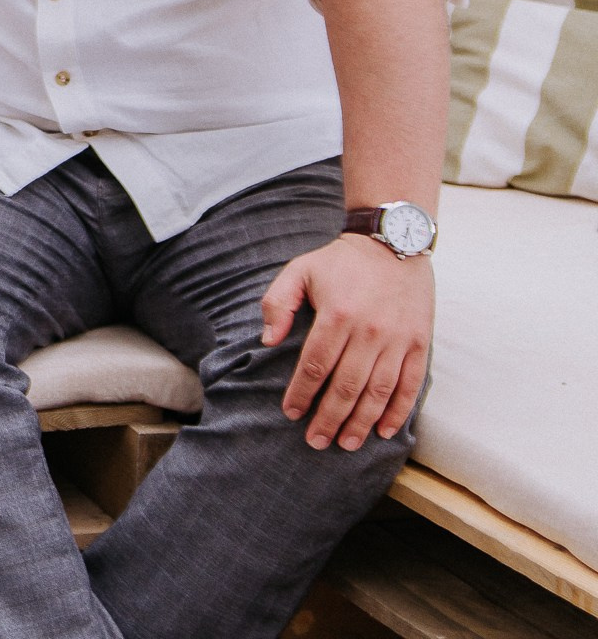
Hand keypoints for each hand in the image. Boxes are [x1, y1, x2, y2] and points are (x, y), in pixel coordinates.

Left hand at [261, 232, 434, 450]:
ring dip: (361, 423)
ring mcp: (397, 340)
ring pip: (378, 392)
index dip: (302, 394)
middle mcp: (369, 332)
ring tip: (345, 444)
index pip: (315, 366)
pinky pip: (410, 385)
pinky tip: (385, 431)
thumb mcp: (299, 270)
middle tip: (315, 441)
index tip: (291, 413)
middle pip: (346, 386)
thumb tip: (268, 341)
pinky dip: (399, 411)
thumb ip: (277, 303)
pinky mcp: (419, 343)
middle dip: (328, 418)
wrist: (394, 243)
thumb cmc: (340, 262)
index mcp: (337, 315)